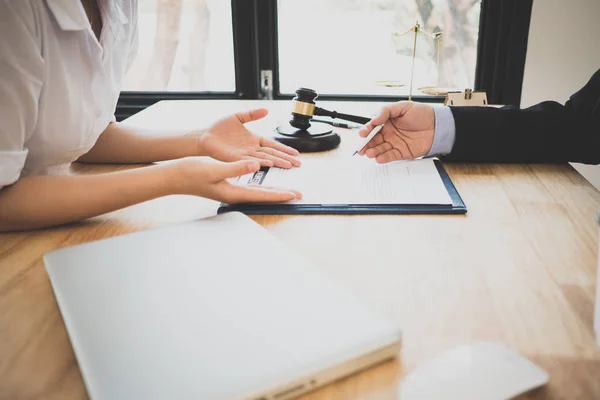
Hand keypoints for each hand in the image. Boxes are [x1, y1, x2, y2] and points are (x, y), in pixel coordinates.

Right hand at [171, 158, 301, 202]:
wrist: (175, 177)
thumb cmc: (191, 174)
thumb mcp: (214, 169)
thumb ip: (236, 168)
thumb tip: (256, 165)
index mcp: (233, 192)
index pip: (262, 195)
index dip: (279, 195)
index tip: (294, 195)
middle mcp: (234, 194)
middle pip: (263, 196)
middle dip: (281, 195)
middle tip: (298, 195)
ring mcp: (230, 191)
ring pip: (257, 191)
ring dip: (273, 191)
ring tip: (286, 191)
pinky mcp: (226, 185)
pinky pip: (249, 186)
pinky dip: (260, 185)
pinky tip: (264, 184)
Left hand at [197, 109, 300, 168]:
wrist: (204, 136)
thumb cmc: (219, 128)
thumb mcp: (237, 117)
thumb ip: (252, 114)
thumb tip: (266, 110)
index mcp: (254, 139)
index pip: (273, 145)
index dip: (284, 149)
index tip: (295, 153)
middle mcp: (251, 149)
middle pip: (272, 153)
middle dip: (285, 158)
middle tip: (297, 164)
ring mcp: (244, 155)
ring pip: (264, 158)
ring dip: (276, 162)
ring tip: (287, 165)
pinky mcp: (235, 158)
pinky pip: (249, 161)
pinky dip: (259, 162)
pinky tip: (267, 164)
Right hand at [357, 102, 434, 162]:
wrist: (438, 125)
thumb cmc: (422, 114)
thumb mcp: (403, 106)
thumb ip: (386, 111)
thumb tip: (374, 119)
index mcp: (387, 122)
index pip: (372, 127)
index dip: (366, 130)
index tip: (362, 134)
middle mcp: (389, 133)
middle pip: (373, 140)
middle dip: (366, 144)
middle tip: (360, 148)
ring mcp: (394, 143)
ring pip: (380, 149)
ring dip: (373, 152)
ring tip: (369, 153)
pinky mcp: (401, 152)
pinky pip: (391, 156)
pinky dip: (384, 157)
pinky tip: (378, 158)